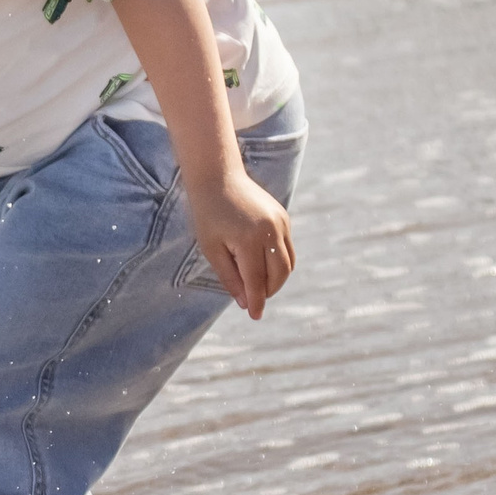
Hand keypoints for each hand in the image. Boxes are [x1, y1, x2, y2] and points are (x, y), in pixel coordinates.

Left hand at [187, 169, 294, 318]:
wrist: (219, 178)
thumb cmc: (208, 215)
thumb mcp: (211, 249)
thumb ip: (229, 276)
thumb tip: (244, 302)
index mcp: (249, 241)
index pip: (257, 280)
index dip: (256, 301)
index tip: (255, 316)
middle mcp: (271, 232)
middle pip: (278, 274)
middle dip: (268, 291)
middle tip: (254, 300)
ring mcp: (281, 224)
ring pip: (287, 263)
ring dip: (276, 279)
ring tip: (258, 285)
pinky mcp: (284, 218)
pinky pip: (286, 248)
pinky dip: (277, 261)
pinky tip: (261, 263)